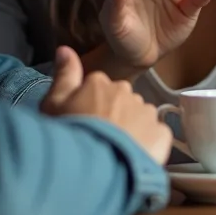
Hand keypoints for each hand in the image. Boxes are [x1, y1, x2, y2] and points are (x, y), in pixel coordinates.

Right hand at [41, 46, 172, 164]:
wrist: (93, 165)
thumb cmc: (70, 134)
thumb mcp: (54, 104)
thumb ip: (64, 75)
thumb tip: (65, 49)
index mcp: (101, 83)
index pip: (99, 89)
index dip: (91, 107)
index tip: (85, 121)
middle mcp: (128, 92)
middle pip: (122, 103)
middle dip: (114, 117)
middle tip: (100, 138)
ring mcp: (146, 112)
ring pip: (140, 119)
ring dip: (132, 131)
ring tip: (115, 150)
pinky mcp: (161, 133)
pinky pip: (156, 136)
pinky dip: (148, 145)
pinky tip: (133, 156)